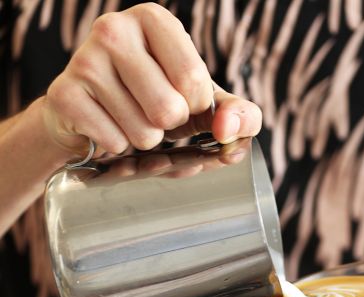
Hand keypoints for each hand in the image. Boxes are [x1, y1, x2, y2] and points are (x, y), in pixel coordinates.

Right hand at [42, 3, 260, 155]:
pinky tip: (108, 127)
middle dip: (171, 126)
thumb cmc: (156, 99)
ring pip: (144, 132)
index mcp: (155, 22)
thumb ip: (239, 113)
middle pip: (169, 109)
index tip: (185, 101)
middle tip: (155, 113)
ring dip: (145, 139)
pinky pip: (115, 144)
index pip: (194, 80)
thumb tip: (230, 129)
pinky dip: (119, 148)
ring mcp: (84, 60)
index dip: (197, 107)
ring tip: (131, 119)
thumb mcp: (204, 101)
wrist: (94, 113)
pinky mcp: (64, 95)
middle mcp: (115, 29)